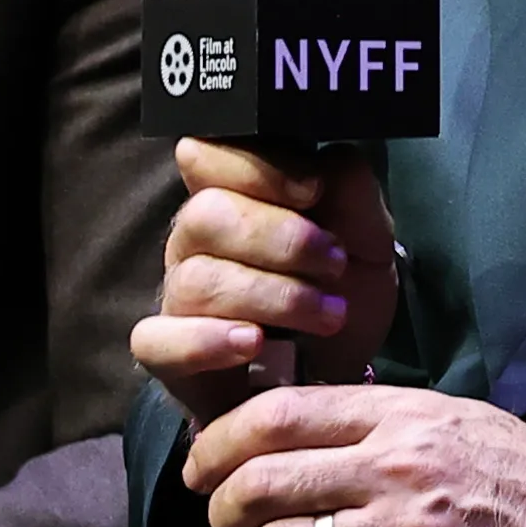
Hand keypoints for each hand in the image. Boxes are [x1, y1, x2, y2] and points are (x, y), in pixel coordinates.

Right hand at [133, 141, 401, 423]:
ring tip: (328, 314)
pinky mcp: (168, 354)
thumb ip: (352, 190)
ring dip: (274, 296)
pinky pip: (156, 340)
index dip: (256, 167)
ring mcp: (178, 296)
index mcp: (235, 196)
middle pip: (205, 215)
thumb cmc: (343, 291)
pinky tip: (252, 343)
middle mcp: (196, 241)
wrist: (341, 371)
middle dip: (281, 239)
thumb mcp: (368, 237)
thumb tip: (327, 159)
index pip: (209, 155)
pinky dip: (205, 340)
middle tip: (335, 264)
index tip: (314, 190)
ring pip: (197, 279)